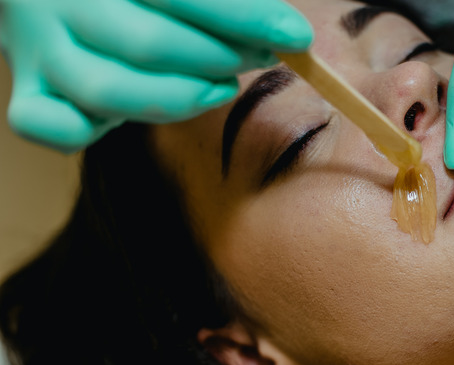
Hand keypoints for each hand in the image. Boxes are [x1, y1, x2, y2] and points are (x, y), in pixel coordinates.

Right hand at [0, 0, 311, 150]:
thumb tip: (285, 30)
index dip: (245, 17)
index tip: (294, 36)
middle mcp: (57, 2)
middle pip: (149, 44)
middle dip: (221, 58)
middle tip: (263, 58)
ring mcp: (36, 50)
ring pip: (108, 92)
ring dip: (179, 99)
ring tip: (220, 89)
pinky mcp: (29, 92)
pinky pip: (48, 126)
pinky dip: (88, 133)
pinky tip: (129, 120)